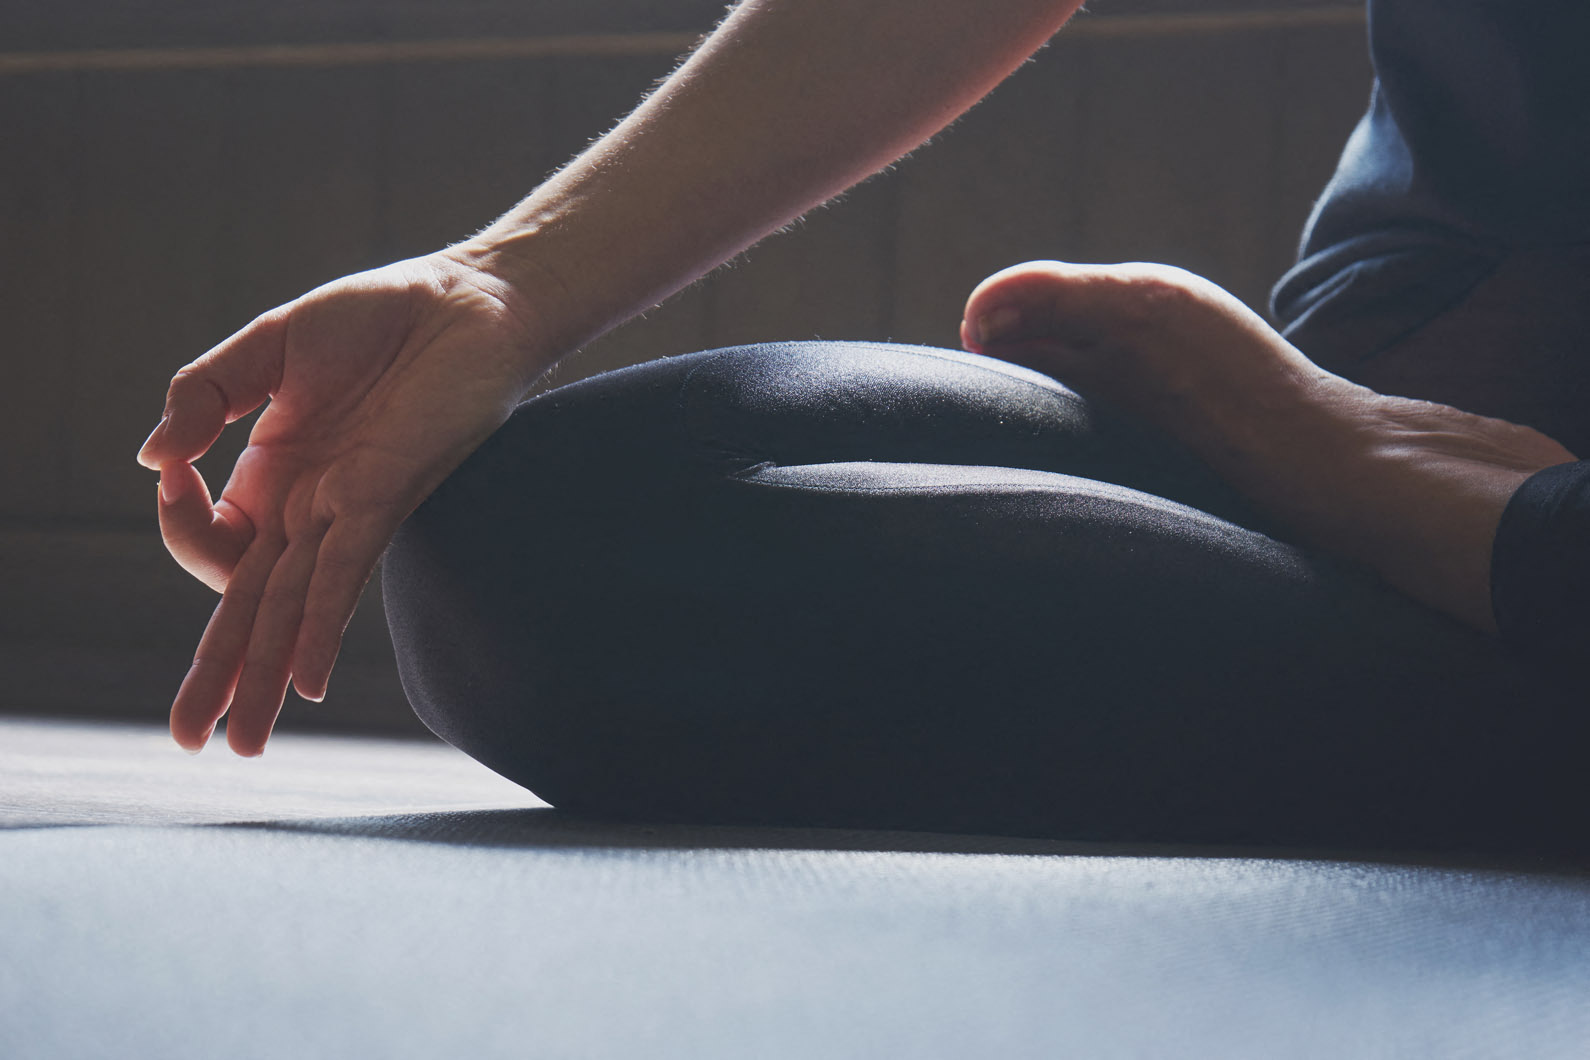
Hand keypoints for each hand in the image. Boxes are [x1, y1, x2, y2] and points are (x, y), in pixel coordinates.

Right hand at [139, 252, 549, 754]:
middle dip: (216, 676)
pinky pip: (343, 575)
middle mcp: (310, 507)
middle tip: (184, 741)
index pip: (209, 540)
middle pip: (250, 608)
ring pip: (290, 610)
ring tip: (242, 745)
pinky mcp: (387, 497)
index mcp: (275, 475)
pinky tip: (305, 683)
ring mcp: (347, 509)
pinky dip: (318, 627)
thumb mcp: (268, 348)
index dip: (176, 522)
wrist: (467, 298)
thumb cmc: (380, 319)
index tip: (171, 470)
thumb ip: (203, 395)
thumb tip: (149, 459)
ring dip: (260, 677)